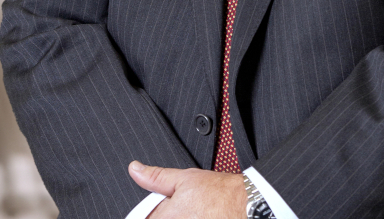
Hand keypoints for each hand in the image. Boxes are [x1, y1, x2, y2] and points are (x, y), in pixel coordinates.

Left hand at [128, 161, 244, 217]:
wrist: (248, 206)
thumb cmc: (220, 193)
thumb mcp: (184, 178)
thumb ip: (156, 177)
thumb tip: (135, 170)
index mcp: (167, 218)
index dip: (150, 213)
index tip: (158, 210)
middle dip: (164, 215)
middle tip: (181, 209)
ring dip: (179, 217)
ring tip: (192, 212)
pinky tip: (200, 217)